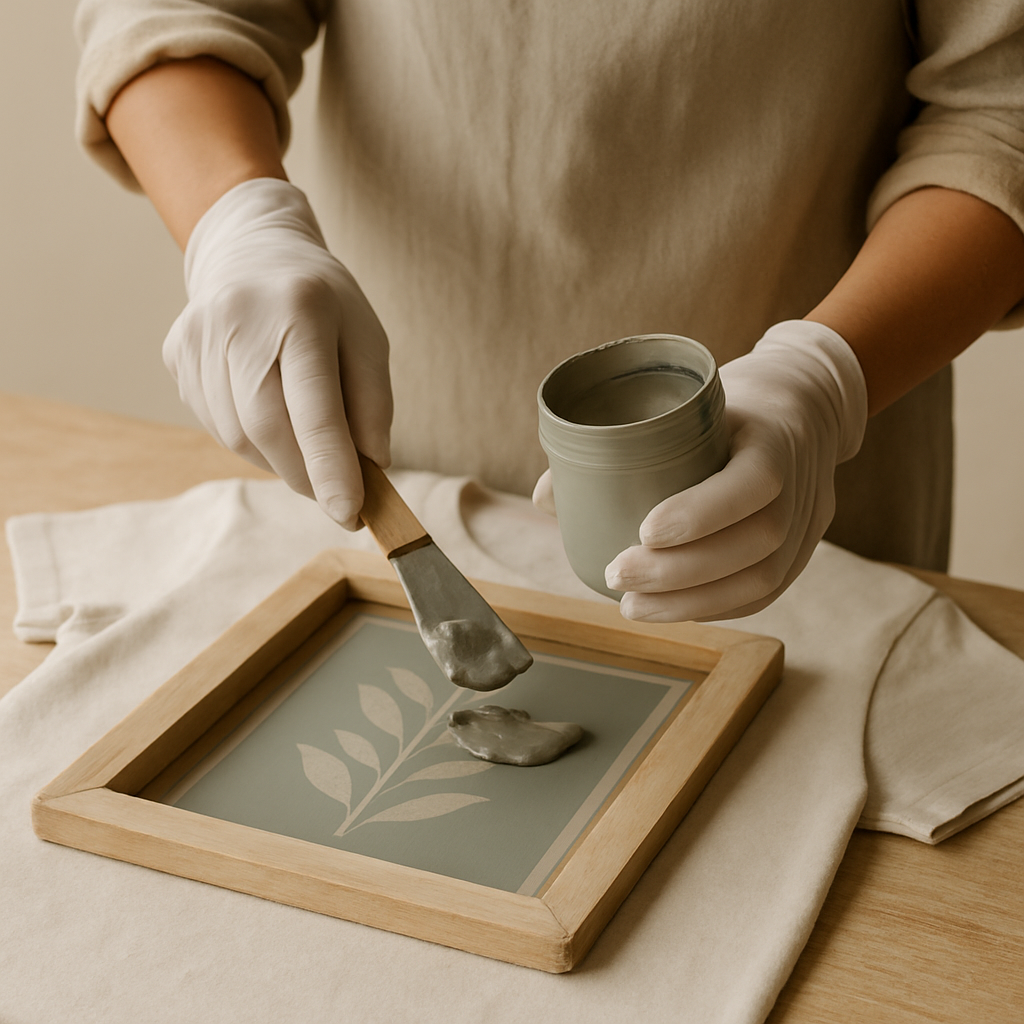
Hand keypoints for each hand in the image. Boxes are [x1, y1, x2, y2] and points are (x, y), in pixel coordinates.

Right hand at [162, 178, 391, 528]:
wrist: (253, 251)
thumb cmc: (324, 304)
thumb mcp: (367, 339)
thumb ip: (373, 404)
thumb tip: (369, 467)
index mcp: (299, 308)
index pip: (314, 404)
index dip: (330, 466)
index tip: (351, 514)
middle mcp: (238, 319)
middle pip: (266, 428)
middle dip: (306, 475)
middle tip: (337, 498)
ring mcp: (197, 337)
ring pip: (239, 436)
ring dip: (281, 459)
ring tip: (307, 443)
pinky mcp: (176, 356)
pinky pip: (217, 425)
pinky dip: (254, 441)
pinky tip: (270, 414)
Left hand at [597, 321, 866, 620]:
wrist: (808, 404)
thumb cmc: (731, 401)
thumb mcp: (689, 401)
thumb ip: (620, 441)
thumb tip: (548, 496)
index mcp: (777, 433)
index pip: (756, 479)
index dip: (703, 512)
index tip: (644, 531)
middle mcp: (804, 481)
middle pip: (758, 541)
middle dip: (681, 571)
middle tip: (617, 575)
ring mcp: (811, 522)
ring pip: (764, 579)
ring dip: (692, 602)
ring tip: (632, 606)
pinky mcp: (805, 552)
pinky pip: (765, 593)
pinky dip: (714, 608)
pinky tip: (670, 611)